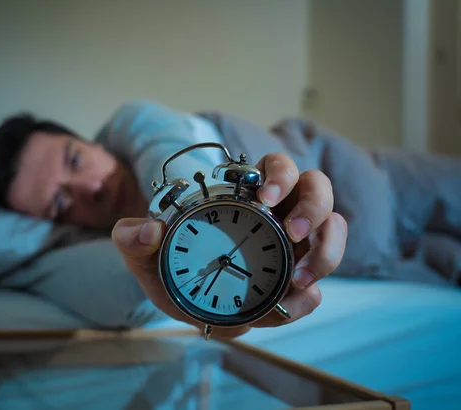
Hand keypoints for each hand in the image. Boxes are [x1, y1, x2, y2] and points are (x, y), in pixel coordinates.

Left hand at [111, 153, 346, 337]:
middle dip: (313, 207)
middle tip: (292, 232)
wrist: (180, 297)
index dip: (280, 174)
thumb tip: (149, 230)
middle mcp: (278, 212)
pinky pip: (318, 279)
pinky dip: (313, 292)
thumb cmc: (168, 263)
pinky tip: (300, 298)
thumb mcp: (144, 252)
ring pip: (332, 230)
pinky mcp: (298, 277)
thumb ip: (132, 238)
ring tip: (301, 279)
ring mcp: (294, 244)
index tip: (264, 196)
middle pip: (317, 190)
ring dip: (327, 251)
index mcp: (246, 194)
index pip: (276, 168)